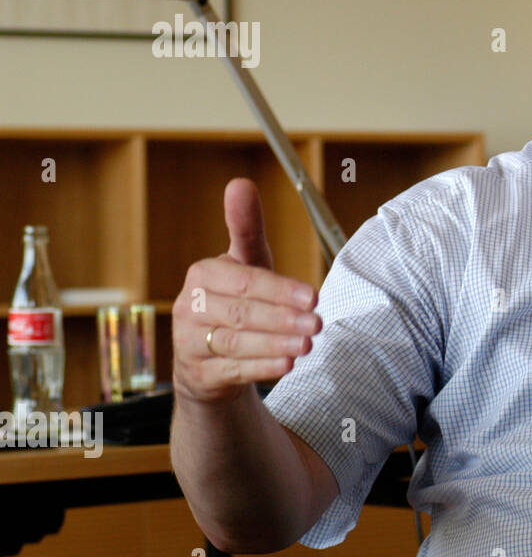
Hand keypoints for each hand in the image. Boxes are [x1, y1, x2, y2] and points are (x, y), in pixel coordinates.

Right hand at [172, 177, 321, 403]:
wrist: (207, 358)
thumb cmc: (234, 301)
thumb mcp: (244, 263)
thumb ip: (246, 227)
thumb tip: (240, 183)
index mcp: (203, 275)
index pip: (244, 281)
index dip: (280, 289)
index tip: (313, 296)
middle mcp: (189, 307)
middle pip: (240, 313)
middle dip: (282, 319)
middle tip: (316, 323)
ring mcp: (189, 343)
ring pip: (234, 343)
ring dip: (274, 344)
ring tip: (306, 345)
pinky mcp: (198, 374)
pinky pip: (230, 371)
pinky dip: (260, 368)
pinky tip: (286, 365)